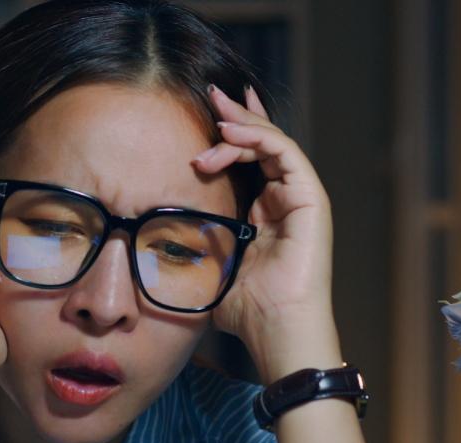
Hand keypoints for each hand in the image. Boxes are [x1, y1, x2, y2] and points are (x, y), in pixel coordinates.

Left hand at [191, 84, 338, 372]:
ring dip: (242, 125)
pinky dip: (259, 139)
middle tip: (210, 93)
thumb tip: (148, 248)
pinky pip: (286, 154)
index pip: (250, 160)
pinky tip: (229, 135)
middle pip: (262, 144)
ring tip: (214, 115)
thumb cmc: (246, 312)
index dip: (231, 133)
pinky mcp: (312, 201)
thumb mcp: (209, 269)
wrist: (277, 331)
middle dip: (235, 116)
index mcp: (264, 213)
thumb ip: (191, 251)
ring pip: (273, 143)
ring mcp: (301, 199)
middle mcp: (286, 201)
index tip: (205, 113)